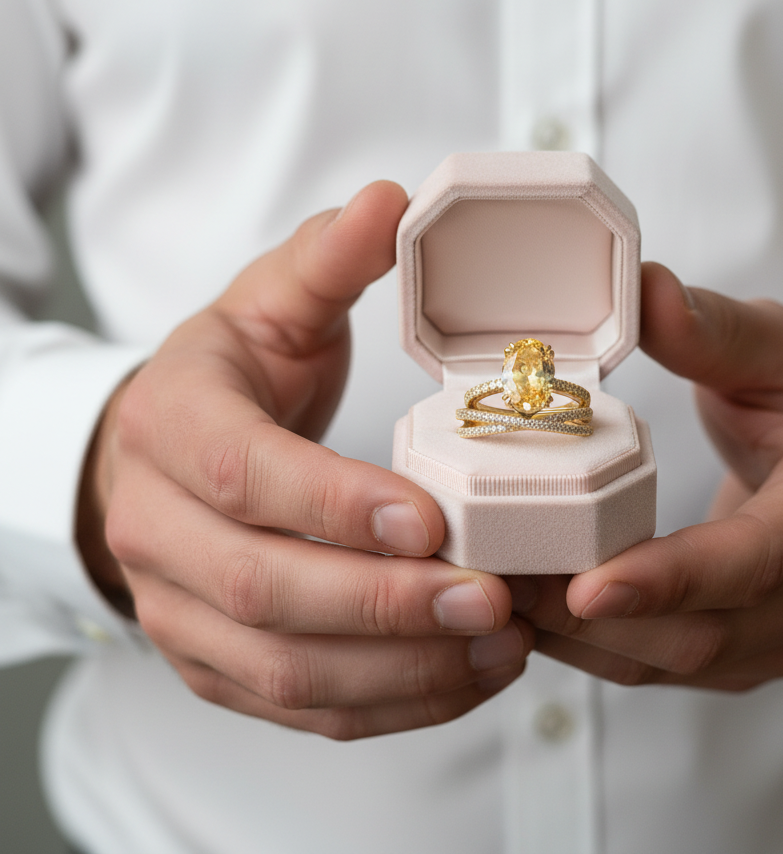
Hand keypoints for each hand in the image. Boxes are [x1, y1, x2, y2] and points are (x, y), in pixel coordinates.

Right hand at [77, 181, 531, 738]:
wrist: (163, 457)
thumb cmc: (232, 377)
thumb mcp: (271, 303)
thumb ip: (330, 258)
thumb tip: (392, 201)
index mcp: (171, 427)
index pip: (242, 476)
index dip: (333, 502)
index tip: (431, 515)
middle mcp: (159, 530)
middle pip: (263, 589)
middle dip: (382, 603)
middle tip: (489, 597)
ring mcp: (182, 610)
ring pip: (283, 668)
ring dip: (398, 668)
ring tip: (497, 644)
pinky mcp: (217, 663)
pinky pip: (299, 707)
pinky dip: (388, 704)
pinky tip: (466, 675)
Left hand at [518, 262, 782, 691]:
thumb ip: (716, 329)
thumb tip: (642, 292)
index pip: (757, 557)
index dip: (672, 577)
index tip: (588, 583)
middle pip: (704, 631)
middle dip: (595, 616)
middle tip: (503, 581)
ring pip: (678, 664)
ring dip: (585, 642)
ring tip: (504, 597)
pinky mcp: (755, 654)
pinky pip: (671, 669)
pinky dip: (601, 649)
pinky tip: (543, 616)